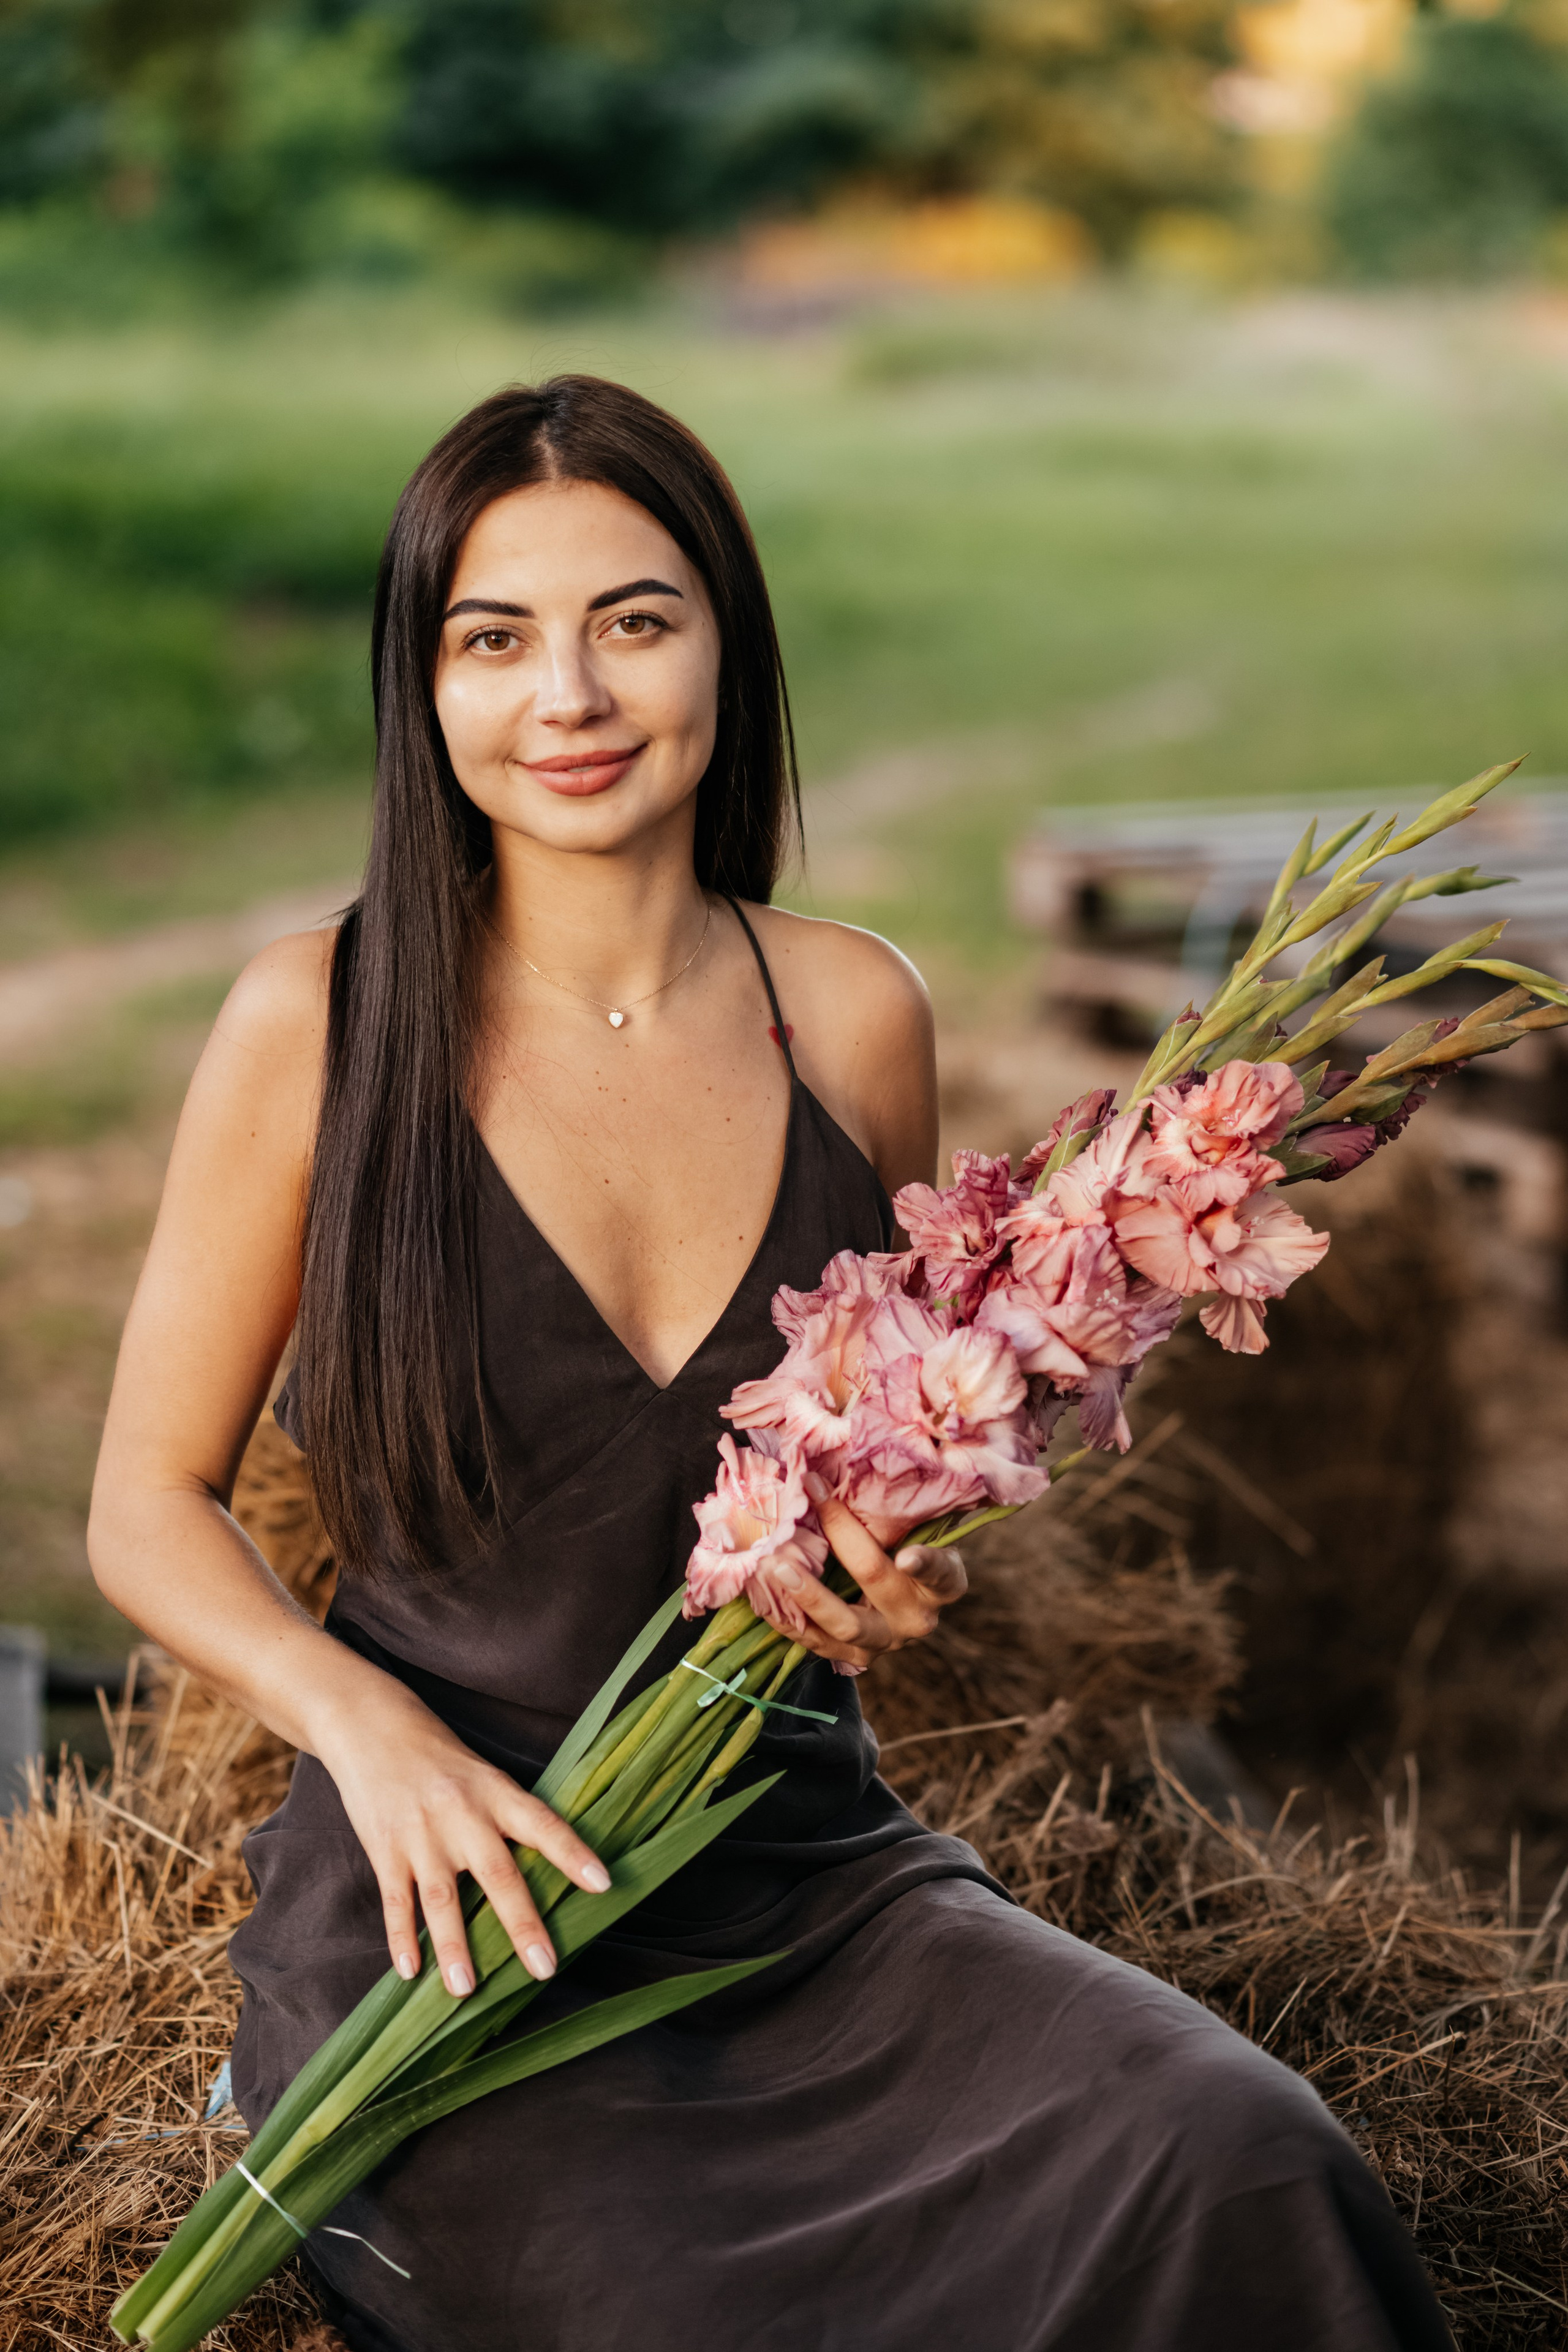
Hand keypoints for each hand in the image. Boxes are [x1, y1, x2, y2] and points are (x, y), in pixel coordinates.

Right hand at [314, 1680, 610, 1998]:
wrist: (373, 1727)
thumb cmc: (442, 1760)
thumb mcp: (485, 1777)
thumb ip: (510, 1821)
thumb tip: (549, 1874)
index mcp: (497, 1793)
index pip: (544, 1825)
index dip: (574, 1854)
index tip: (604, 1884)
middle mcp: (462, 1815)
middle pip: (498, 1873)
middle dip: (522, 1924)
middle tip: (544, 1969)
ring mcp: (421, 1835)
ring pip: (441, 1899)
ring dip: (454, 1946)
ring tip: (465, 1990)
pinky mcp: (385, 1850)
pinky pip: (395, 1901)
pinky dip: (401, 1938)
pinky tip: (410, 1972)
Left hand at [753, 1488, 967, 1672]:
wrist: (905, 1608)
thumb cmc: (909, 1549)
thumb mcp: (919, 1531)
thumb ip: (903, 1508)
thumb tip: (861, 1463)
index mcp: (943, 1584)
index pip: (941, 1573)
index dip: (924, 1564)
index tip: (907, 1557)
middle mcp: (917, 1617)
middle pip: (878, 1582)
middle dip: (841, 1545)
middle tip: (810, 1522)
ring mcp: (885, 1642)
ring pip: (844, 1626)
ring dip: (805, 1595)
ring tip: (773, 1566)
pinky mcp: (855, 1658)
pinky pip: (818, 1643)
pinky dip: (789, 1619)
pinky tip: (764, 1595)